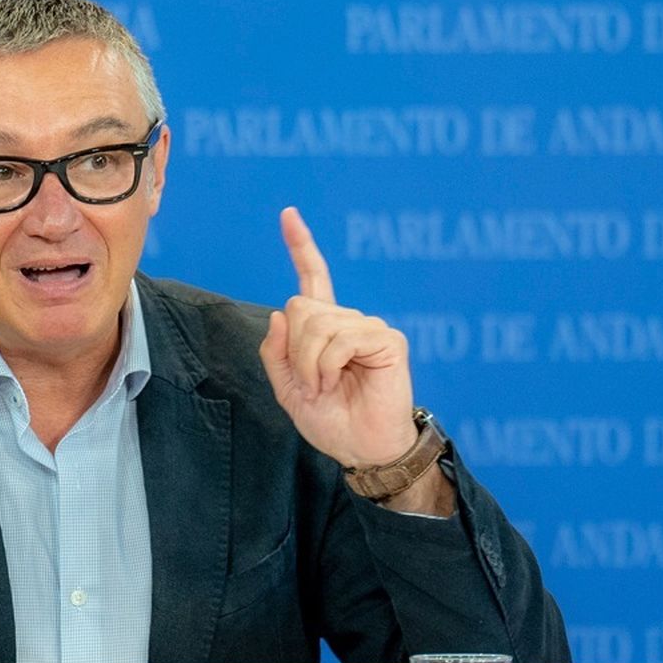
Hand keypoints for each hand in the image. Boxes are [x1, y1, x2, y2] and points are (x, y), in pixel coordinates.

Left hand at [258, 207, 418, 468]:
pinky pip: (340, 338)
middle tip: (309, 382)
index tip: (288, 213)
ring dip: (308, 363)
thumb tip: (279, 313)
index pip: (312, 278)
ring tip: (324, 386)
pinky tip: (336, 381)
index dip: (301, 246)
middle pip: (300, 306)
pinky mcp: (386, 340)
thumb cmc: (331, 420)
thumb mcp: (287, 389)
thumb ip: (275, 353)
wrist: (362, 448)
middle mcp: (348, 320)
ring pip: (315, 323)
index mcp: (325, 327)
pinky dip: (326, 364)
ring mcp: (369, 327)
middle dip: (294, 349)